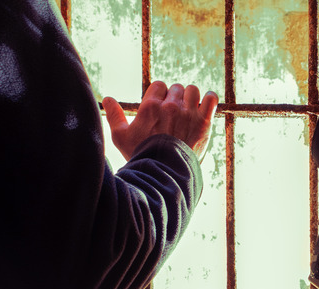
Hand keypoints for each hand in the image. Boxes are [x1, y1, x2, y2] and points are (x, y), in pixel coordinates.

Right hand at [103, 81, 217, 160]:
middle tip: (174, 114)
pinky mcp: (204, 122)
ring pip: (193, 91)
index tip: (160, 107)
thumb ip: (114, 116)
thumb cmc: (142, 155)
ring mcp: (189, 113)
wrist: (166, 173)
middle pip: (176, 88)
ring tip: (188, 111)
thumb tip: (107, 99)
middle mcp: (171, 106)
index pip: (159, 85)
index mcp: (151, 106)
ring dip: (191, 98)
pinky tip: (205, 105)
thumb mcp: (121, 137)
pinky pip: (211, 99)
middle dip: (175, 98)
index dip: (160, 95)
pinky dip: (209, 99)